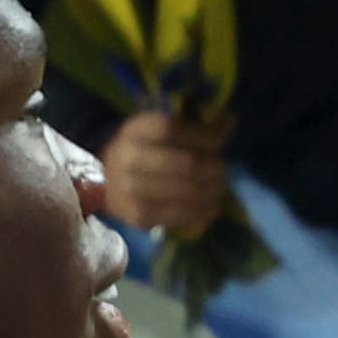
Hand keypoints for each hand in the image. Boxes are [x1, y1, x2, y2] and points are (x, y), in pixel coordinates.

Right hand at [98, 110, 236, 239]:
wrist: (108, 184)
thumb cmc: (144, 152)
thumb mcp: (159, 131)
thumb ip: (193, 125)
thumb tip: (229, 121)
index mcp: (133, 131)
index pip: (171, 128)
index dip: (202, 134)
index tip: (219, 141)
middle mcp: (126, 158)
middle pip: (186, 163)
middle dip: (213, 166)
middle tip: (223, 168)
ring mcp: (129, 190)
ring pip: (187, 191)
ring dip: (212, 189)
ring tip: (219, 186)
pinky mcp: (138, 216)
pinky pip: (180, 215)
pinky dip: (203, 211)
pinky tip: (212, 205)